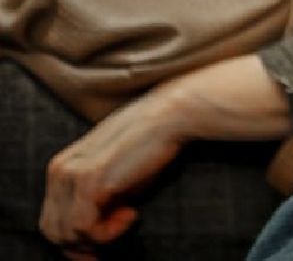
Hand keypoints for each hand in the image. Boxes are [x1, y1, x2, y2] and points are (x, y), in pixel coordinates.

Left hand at [39, 88, 185, 249]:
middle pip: (53, 231)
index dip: (76, 238)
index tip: (103, 243)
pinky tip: (132, 212)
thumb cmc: (151, 144)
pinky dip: (108, 232)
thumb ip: (98, 197)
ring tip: (129, 215)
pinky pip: (84, 228)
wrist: (171, 116)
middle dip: (82, 245)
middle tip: (115, 238)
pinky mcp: (90, 181)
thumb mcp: (115, 174)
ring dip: (99, 237)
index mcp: (61, 167)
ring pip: (65, 234)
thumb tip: (93, 230)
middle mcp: (59, 170)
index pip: (51, 219)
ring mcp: (71, 175)